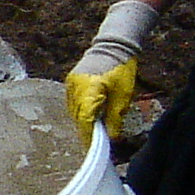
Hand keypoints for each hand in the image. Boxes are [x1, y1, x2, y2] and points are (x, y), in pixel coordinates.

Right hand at [65, 0, 157, 140]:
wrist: (113, 45)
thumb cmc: (121, 69)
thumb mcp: (123, 97)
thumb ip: (115, 119)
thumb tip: (112, 138)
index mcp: (88, 91)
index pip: (85, 121)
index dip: (89, 137)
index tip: (95, 149)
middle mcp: (75, 89)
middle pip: (78, 118)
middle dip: (87, 131)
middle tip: (98, 143)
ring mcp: (70, 85)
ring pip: (74, 111)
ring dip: (84, 121)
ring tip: (95, 131)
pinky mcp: (71, 82)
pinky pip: (73, 103)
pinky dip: (81, 111)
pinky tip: (91, 116)